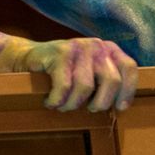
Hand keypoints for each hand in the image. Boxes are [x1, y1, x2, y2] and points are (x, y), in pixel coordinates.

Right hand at [19, 38, 138, 110]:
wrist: (26, 57)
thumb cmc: (61, 72)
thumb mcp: (89, 72)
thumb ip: (105, 80)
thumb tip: (120, 105)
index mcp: (108, 49)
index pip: (128, 68)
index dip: (127, 91)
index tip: (119, 108)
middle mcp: (96, 45)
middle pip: (111, 80)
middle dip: (100, 102)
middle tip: (88, 109)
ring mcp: (78, 47)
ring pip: (85, 87)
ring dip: (72, 104)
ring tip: (63, 106)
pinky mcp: (59, 53)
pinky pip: (64, 86)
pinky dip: (57, 100)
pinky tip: (50, 102)